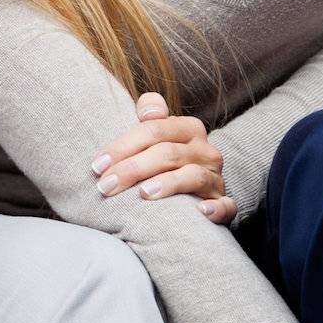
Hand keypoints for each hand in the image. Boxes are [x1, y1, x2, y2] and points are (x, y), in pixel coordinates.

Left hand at [90, 92, 236, 225]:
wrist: (197, 188)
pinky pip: (225, 206)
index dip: (123, 145)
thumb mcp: (158, 133)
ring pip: (193, 176)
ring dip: (167, 184)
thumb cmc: (165, 158)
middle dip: (133, 169)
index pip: (154, 129)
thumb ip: (150, 113)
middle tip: (105, 185)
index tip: (97, 165)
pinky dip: (215, 209)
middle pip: (167, 153)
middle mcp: (206, 150)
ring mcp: (216, 178)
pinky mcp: (223, 203)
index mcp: (189, 128)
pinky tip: (199, 212)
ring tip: (143, 193)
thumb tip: (147, 110)